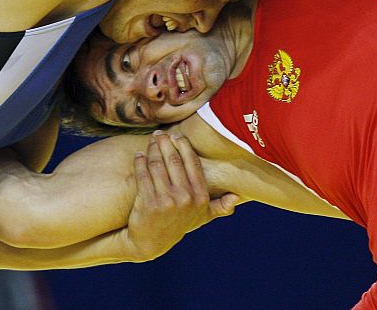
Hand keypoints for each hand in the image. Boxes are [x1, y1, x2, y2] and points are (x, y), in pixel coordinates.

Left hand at [126, 130, 237, 260]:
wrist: (150, 243)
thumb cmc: (177, 224)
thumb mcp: (201, 217)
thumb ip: (219, 207)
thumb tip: (237, 197)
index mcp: (200, 197)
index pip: (192, 163)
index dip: (183, 146)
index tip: (176, 136)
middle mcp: (185, 198)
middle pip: (173, 160)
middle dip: (165, 143)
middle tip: (159, 134)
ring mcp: (166, 201)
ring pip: (157, 165)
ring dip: (152, 149)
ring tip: (150, 141)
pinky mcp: (148, 203)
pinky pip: (143, 175)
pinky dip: (140, 162)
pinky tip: (139, 155)